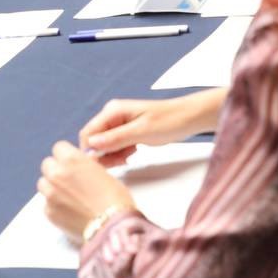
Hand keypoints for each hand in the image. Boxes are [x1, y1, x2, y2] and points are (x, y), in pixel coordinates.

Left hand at [38, 141, 135, 240]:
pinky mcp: (49, 212)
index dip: (67, 156)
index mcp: (71, 159)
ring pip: (43, 184)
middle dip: (57, 170)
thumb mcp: (103, 172)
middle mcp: (57, 174)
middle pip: (47, 165)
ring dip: (53, 187)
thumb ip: (85, 166)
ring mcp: (50, 194)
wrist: (112, 227)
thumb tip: (80, 166)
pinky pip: (46, 204)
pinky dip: (55, 206)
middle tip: (70, 181)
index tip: (73, 164)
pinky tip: (69, 212)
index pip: (59, 148)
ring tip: (69, 197)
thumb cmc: (115, 198)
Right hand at [79, 89, 224, 166]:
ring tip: (128, 158)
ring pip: (105, 145)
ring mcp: (119, 123)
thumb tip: (91, 145)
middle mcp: (112, 115)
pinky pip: (115, 145)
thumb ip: (115, 138)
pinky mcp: (126, 131)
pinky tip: (132, 154)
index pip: (88, 133)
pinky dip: (120, 153)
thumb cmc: (168, 121)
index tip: (101, 165)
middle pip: (95, 140)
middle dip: (103, 155)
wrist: (189, 118)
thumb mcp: (141, 132)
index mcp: (112, 111)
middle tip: (121, 162)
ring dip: (113, 155)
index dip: (91, 151)